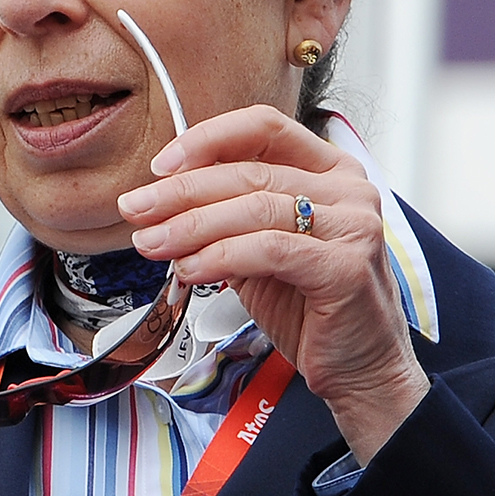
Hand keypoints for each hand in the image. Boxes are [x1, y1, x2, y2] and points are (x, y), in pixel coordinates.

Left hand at [115, 105, 428, 460]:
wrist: (358, 369)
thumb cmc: (309, 307)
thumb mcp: (257, 249)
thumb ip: (222, 219)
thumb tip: (156, 202)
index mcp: (329, 171)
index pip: (263, 126)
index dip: (207, 139)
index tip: (159, 167)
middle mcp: (349, 189)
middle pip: (250, 171)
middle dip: (181, 192)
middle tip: (136, 209)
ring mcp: (355, 225)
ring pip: (256, 208)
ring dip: (192, 226)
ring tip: (153, 244)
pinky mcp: (348, 266)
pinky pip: (270, 249)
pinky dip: (221, 256)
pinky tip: (190, 270)